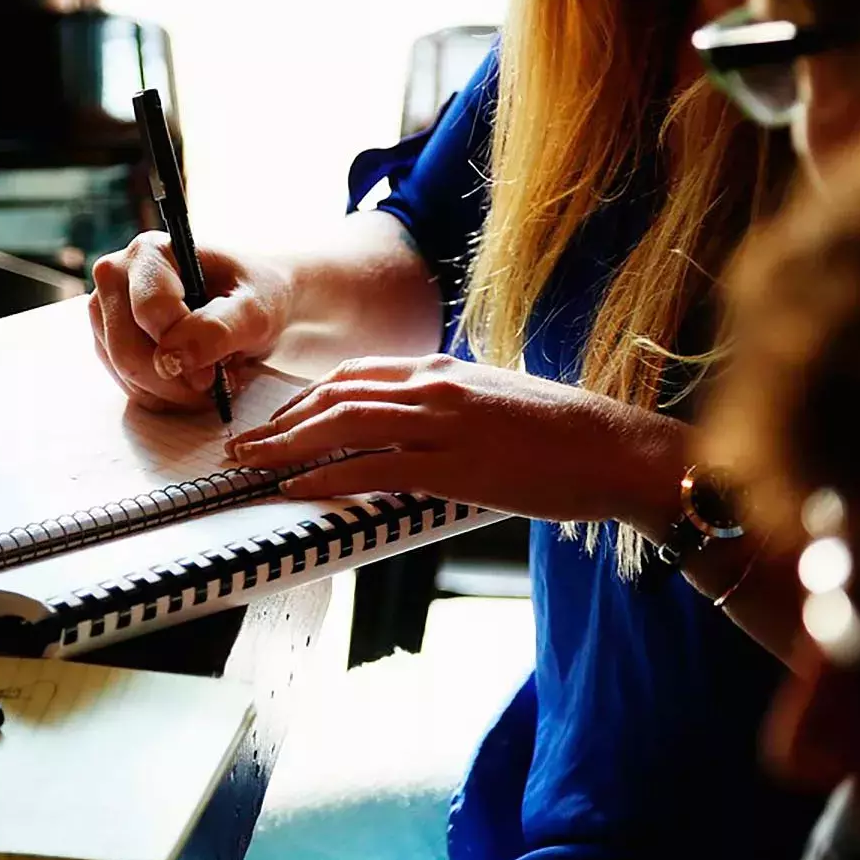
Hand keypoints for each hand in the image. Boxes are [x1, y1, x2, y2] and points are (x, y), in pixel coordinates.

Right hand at [88, 232, 292, 411]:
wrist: (251, 303)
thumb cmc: (255, 295)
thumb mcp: (254, 311)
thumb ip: (218, 329)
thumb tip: (172, 359)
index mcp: (150, 252)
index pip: (150, 311)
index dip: (185, 348)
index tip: (217, 369)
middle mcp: (116, 275)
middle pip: (127, 350)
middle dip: (175, 380)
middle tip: (215, 382)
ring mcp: (106, 311)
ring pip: (125, 373)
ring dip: (172, 390)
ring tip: (210, 377)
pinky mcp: (109, 341)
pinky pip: (128, 385)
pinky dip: (164, 395)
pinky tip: (191, 381)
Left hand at [225, 354, 688, 524]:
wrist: (616, 448)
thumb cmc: (564, 435)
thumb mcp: (496, 402)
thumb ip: (449, 407)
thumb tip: (415, 429)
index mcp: (443, 369)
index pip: (355, 374)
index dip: (306, 398)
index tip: (278, 420)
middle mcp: (434, 386)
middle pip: (335, 395)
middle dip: (281, 421)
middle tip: (243, 444)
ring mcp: (442, 423)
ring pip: (343, 425)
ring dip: (287, 446)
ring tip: (252, 465)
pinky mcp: (453, 464)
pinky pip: (373, 468)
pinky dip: (326, 478)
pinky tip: (296, 489)